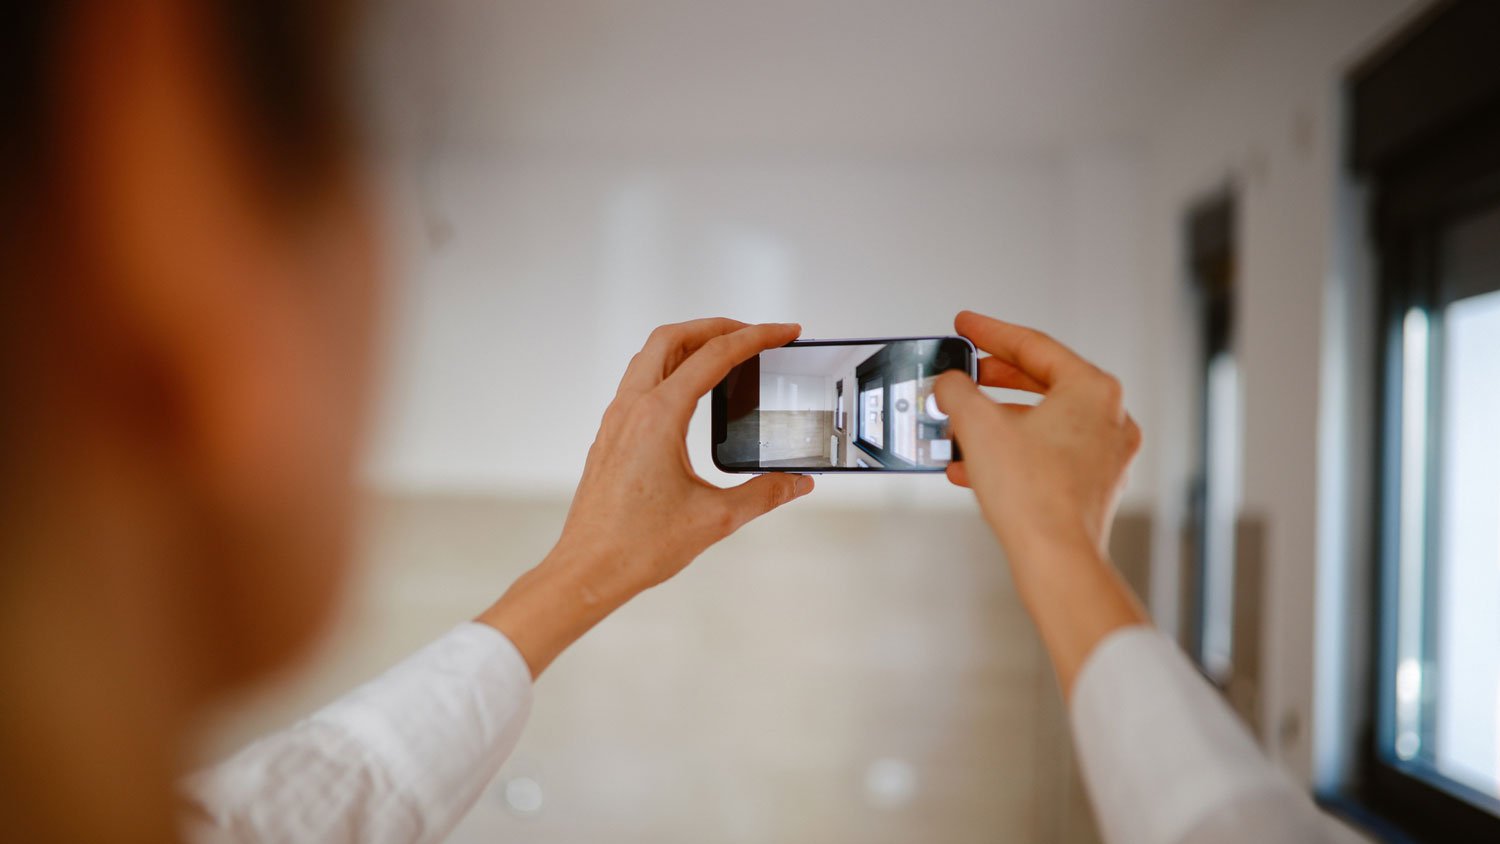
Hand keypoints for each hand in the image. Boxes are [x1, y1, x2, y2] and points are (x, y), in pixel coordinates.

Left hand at [479, 319, 813, 675]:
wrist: (588, 570)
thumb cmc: (638, 546)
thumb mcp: (716, 518)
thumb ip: (764, 494)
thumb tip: (797, 482)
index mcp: (659, 415)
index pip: (715, 356)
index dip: (756, 337)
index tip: (785, 332)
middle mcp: (633, 408)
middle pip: (673, 338)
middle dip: (717, 327)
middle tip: (754, 334)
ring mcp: (616, 421)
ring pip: (651, 357)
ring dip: (689, 345)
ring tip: (727, 355)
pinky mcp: (611, 437)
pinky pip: (639, 383)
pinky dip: (670, 370)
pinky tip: (692, 393)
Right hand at [935, 310, 1140, 560]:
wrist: (1056, 560)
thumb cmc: (1034, 497)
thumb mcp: (978, 426)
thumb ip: (956, 391)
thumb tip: (948, 384)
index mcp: (1093, 389)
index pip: (1033, 345)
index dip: (989, 333)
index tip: (966, 326)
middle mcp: (1109, 417)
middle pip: (1041, 382)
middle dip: (993, 380)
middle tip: (964, 374)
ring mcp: (1106, 454)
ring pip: (1042, 422)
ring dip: (996, 422)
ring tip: (958, 427)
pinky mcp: (1095, 485)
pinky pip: (1047, 453)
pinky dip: (1011, 451)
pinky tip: (973, 466)